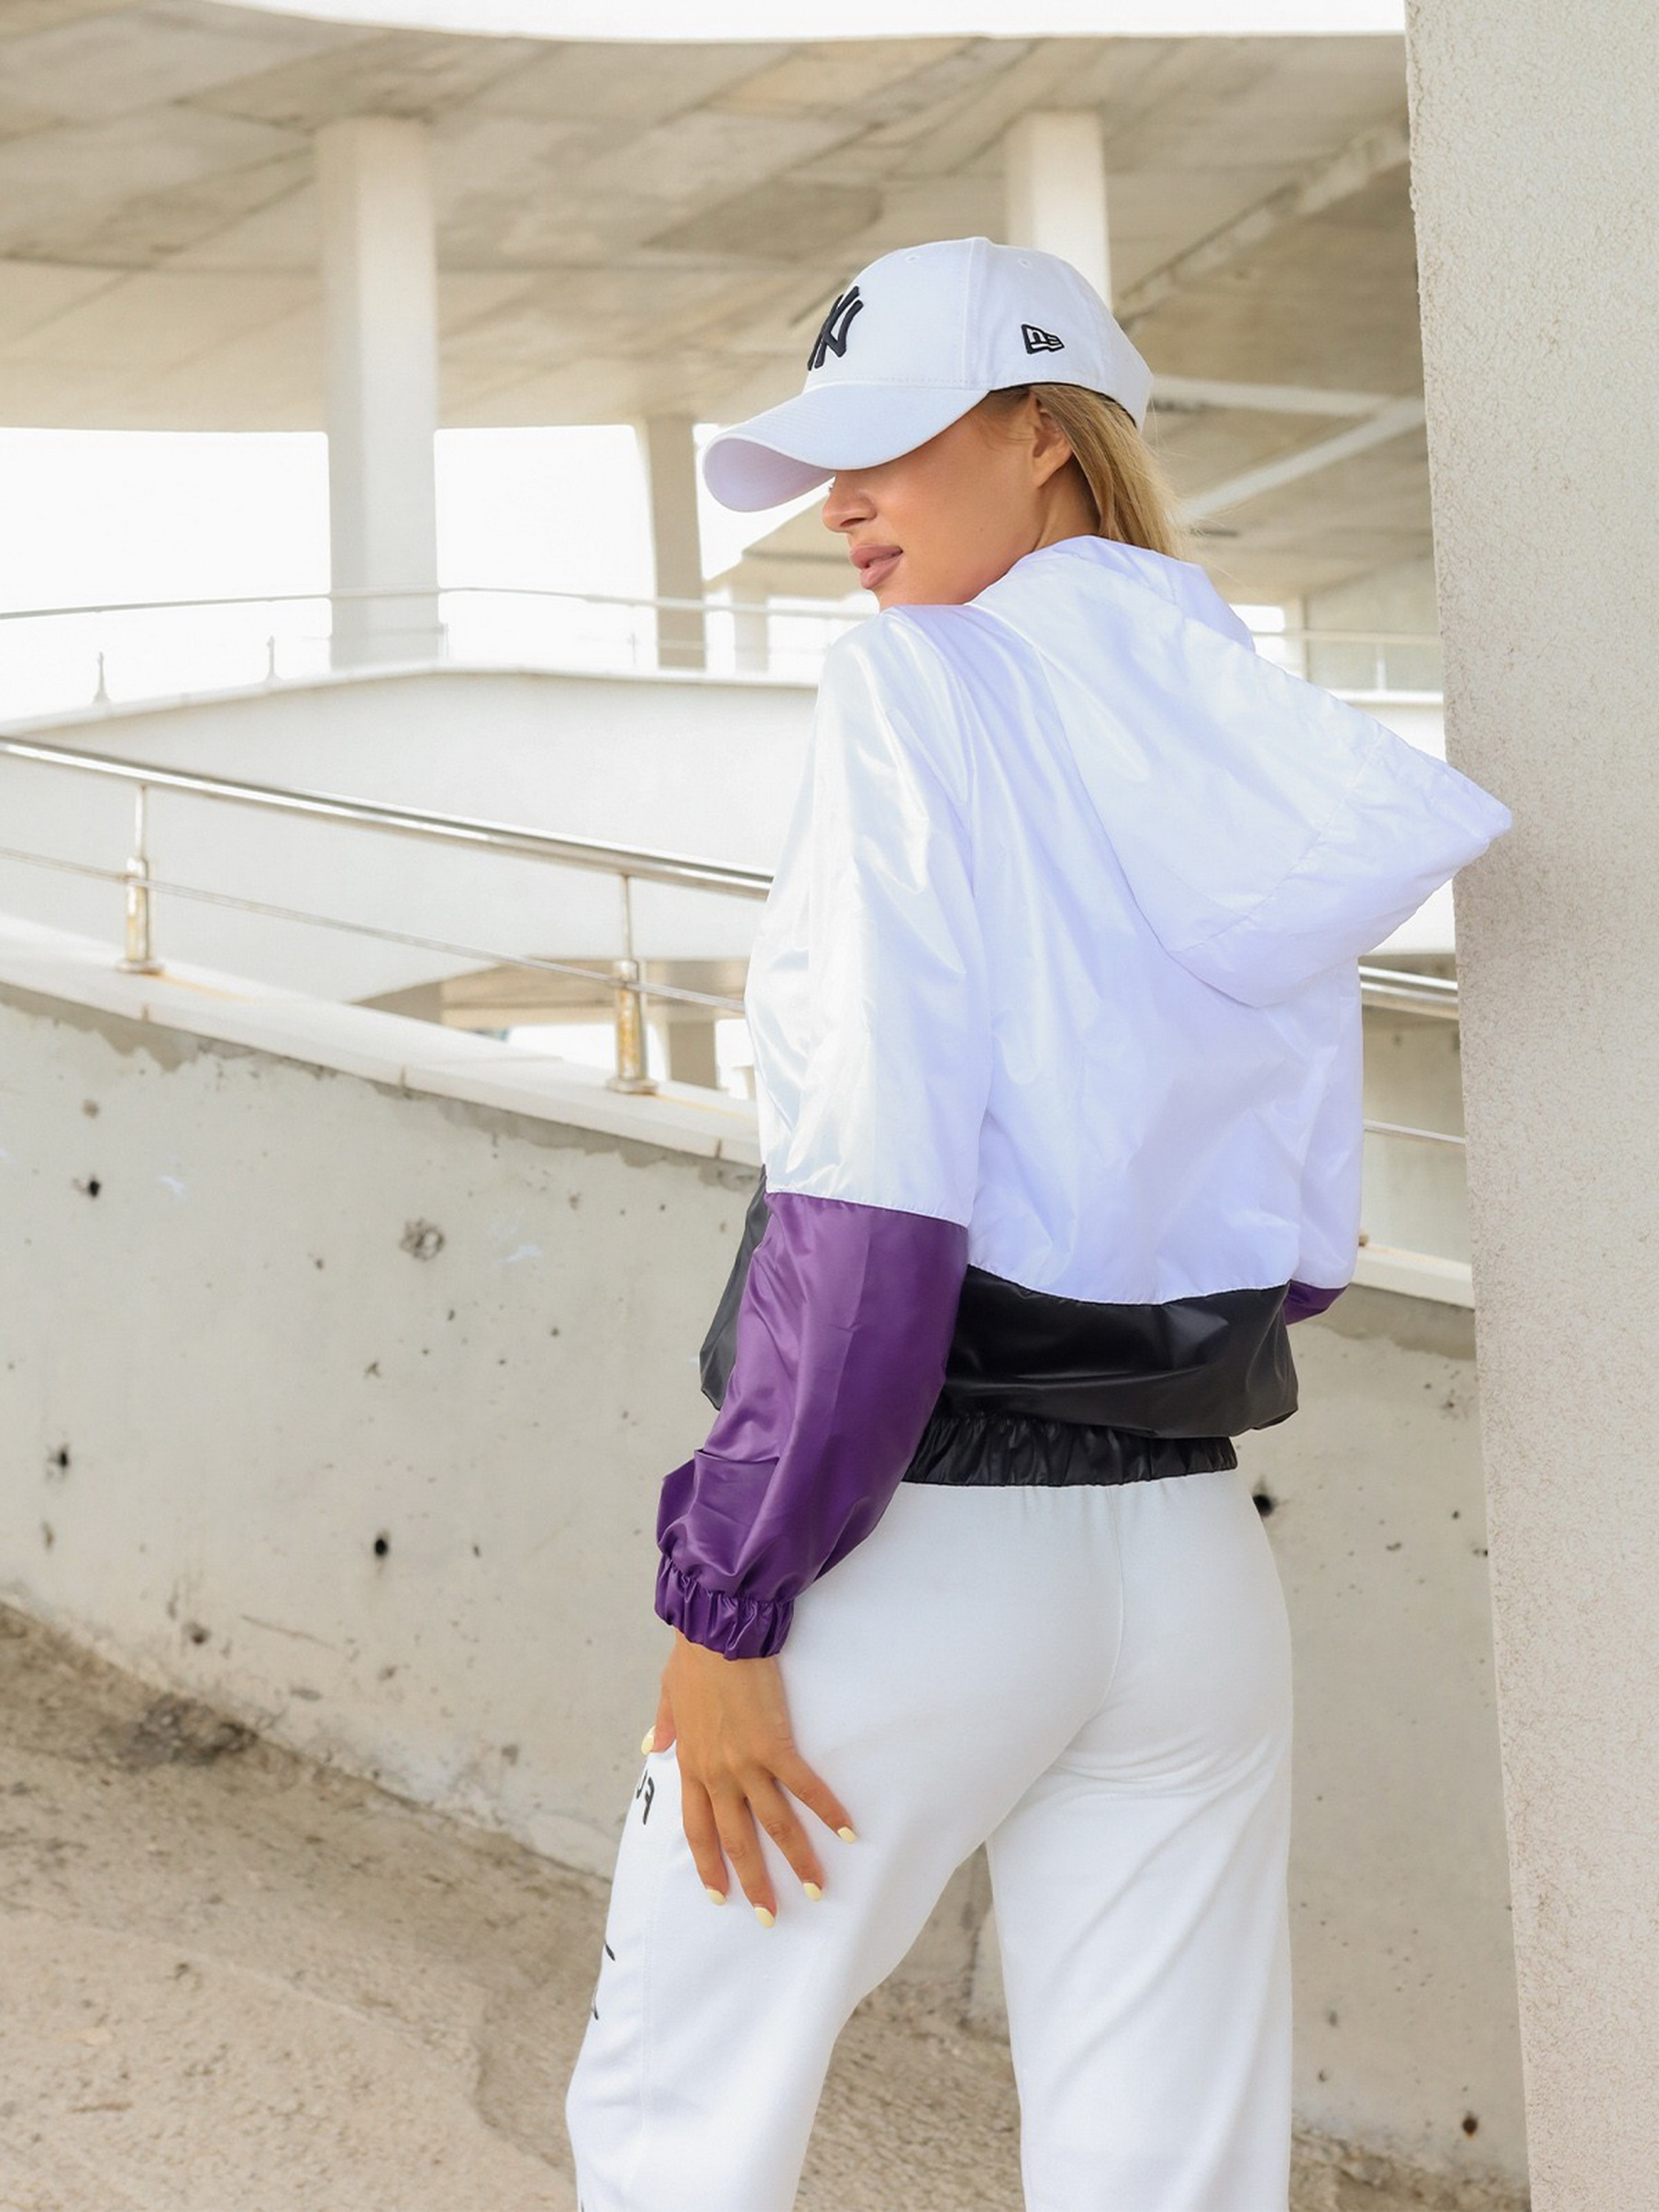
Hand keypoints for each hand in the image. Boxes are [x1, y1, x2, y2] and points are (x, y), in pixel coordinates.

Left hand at [645, 1628, 857, 1922]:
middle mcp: (717, 1773)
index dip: (709, 1863)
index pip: (698, 1828)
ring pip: (773, 1823)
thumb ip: (664, 1725)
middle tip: (768, 1916)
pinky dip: (826, 1810)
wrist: (717, 1629)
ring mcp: (746, 1762)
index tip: (719, 1893)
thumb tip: (650, 1746)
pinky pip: (804, 1786)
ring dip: (796, 1859)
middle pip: (736, 1839)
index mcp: (691, 1764)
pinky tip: (847, 1831)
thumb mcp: (668, 1693)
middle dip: (753, 1881)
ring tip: (816, 1888)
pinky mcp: (774, 1743)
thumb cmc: (694, 1656)